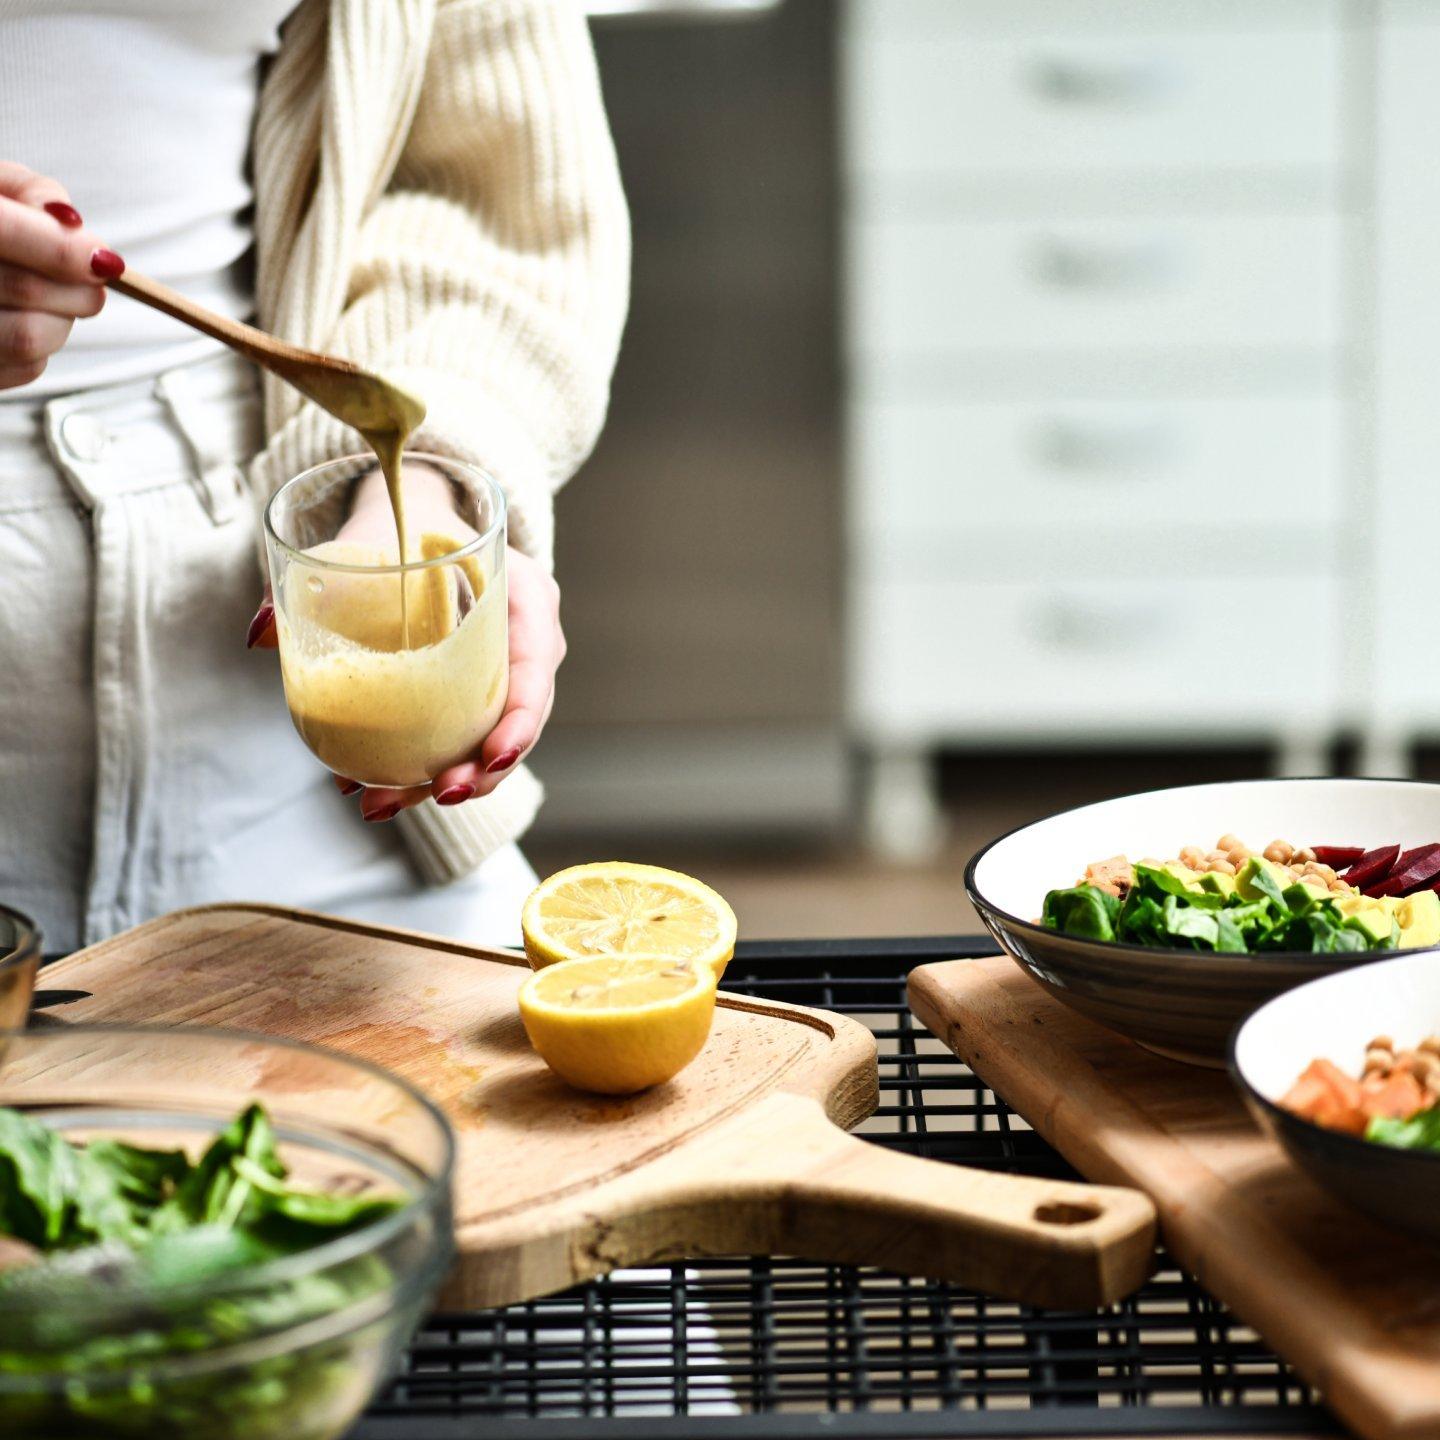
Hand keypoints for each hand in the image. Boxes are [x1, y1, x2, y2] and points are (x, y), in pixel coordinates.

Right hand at [0, 163, 117, 389]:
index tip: (103, 259)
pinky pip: (27, 368)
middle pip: (26, 289)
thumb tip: (74, 224)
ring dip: (63, 319)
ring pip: (30, 337)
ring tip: (54, 299)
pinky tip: (25, 319)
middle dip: (78, 287)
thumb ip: (33, 192)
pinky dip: (44, 345)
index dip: (60, 248)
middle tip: (92, 278)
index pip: (1, 231)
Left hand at [246, 463, 565, 820]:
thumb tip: (261, 634)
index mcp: (526, 597)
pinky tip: (374, 788)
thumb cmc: (403, 522)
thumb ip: (320, 578)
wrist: (415, 517)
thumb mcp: (371, 538)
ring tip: (383, 806)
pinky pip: (464, 737)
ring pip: (491, 740)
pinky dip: (424, 766)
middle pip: (520, 721)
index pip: (536, 669)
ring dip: (446, 781)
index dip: (521, 720)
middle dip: (482, 771)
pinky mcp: (479, 691)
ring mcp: (506, 671)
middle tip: (436, 795)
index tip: (488, 756)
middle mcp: (527, 641)